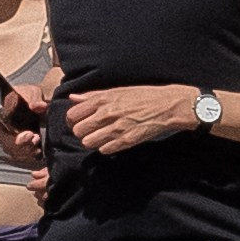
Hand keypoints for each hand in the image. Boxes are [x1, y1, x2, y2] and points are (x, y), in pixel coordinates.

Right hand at [0, 82, 48, 158]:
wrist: (35, 105)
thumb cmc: (30, 97)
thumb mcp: (33, 92)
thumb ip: (36, 98)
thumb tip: (37, 106)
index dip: (9, 129)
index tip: (28, 133)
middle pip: (1, 137)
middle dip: (19, 142)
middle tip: (34, 138)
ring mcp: (0, 133)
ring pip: (7, 147)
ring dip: (24, 149)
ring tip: (37, 142)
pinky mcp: (8, 143)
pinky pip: (13, 153)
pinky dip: (25, 154)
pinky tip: (36, 151)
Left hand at [63, 82, 191, 157]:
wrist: (167, 105)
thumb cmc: (142, 96)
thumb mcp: (116, 90)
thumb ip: (92, 95)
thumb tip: (73, 98)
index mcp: (103, 99)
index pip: (73, 115)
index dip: (72, 121)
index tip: (78, 122)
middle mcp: (107, 113)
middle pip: (78, 130)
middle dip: (81, 132)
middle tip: (89, 131)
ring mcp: (116, 128)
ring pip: (88, 142)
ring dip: (92, 141)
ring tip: (101, 137)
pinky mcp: (127, 140)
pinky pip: (105, 150)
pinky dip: (106, 148)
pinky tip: (112, 141)